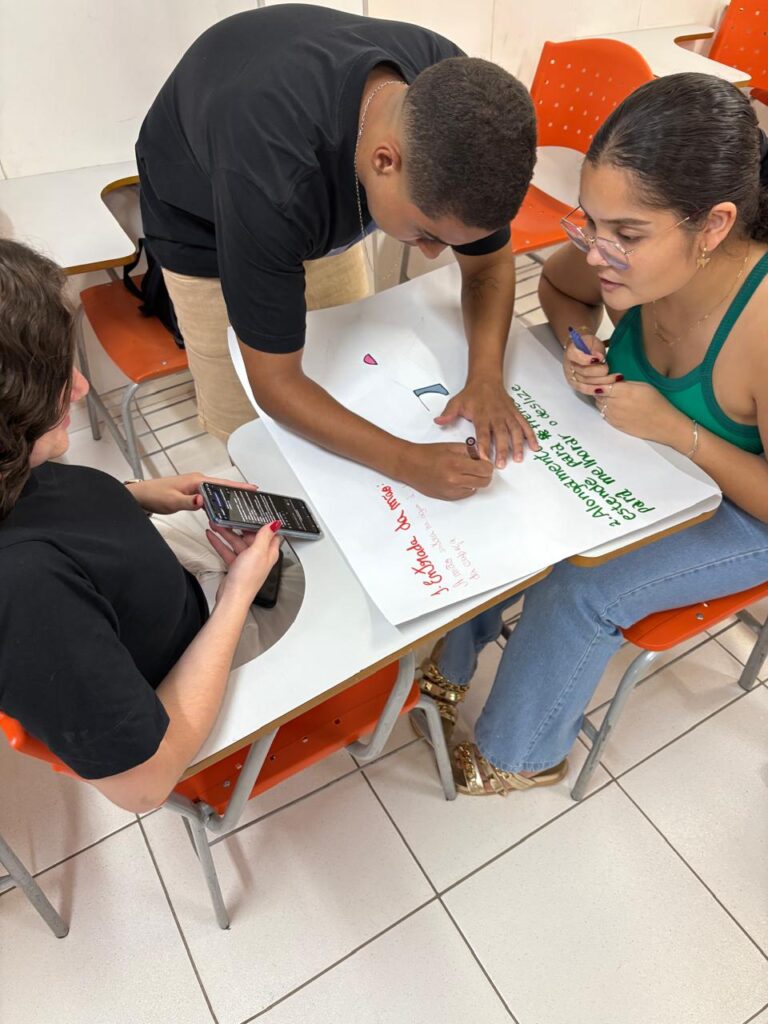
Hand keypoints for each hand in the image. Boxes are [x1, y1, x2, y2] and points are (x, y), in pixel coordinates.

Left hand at [126, 473, 257, 514]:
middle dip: (239, 491)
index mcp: (196, 481)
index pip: (222, 483)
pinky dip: (217, 501)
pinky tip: (221, 508)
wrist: (140, 496)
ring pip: (216, 492)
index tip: (253, 488)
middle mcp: (197, 481)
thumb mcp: (172, 501)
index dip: (239, 486)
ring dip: (229, 497)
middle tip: (253, 496)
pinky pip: (209, 496)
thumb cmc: (154, 495)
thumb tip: (203, 501)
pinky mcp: (191, 493)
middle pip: (223, 486)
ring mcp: (195, 486)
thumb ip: (189, 502)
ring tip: (243, 503)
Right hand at [205, 521, 280, 602]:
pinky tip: (212, 535)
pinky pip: (227, 550)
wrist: (232, 597)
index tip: (255, 513)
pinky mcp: (235, 565)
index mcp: (268, 552)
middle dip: (238, 526)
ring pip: (236, 541)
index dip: (263, 523)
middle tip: (229, 516)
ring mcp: (246, 561)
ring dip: (226, 533)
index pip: (270, 533)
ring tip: (215, 523)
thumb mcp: (257, 552)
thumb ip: (264, 536)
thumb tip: (275, 523)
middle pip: (250, 536)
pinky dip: (220, 543)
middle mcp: (259, 556)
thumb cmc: (247, 579)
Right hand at [398, 441, 493, 499]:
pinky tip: (457, 478)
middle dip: (484, 474)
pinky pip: (466, 493)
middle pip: (484, 482)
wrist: (409, 464)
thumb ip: (470, 452)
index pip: (485, 469)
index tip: (483, 461)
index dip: (487, 464)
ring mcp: (451, 491)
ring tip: (465, 472)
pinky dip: (466, 486)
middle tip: (478, 467)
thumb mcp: (451, 446)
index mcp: (456, 464)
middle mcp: (454, 480)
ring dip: (475, 480)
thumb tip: (484, 458)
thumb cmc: (428, 453)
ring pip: (476, 488)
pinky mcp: (447, 497)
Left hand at [434, 378, 538, 467]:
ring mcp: (508, 415)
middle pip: (500, 434)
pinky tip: (535, 447)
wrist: (486, 379)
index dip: (483, 446)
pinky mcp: (516, 414)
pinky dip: (531, 435)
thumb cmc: (472, 394)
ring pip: (515, 430)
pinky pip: (525, 425)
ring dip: (518, 445)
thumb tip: (438, 421)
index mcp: (482, 415)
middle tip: (502, 464)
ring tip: (519, 458)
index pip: (482, 433)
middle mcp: (496, 416)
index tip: (484, 458)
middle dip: (502, 450)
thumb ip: (448, 413)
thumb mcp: (457, 402)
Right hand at [564, 334, 622, 395]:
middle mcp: (569, 366)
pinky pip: (585, 390)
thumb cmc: (588, 344)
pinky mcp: (576, 385)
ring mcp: (572, 377)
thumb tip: (600, 358)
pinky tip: (607, 388)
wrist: (581, 350)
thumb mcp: (593, 341)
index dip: (586, 359)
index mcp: (571, 351)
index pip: (575, 356)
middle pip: (583, 372)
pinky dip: (597, 390)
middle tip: (609, 368)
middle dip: (599, 371)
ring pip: (586, 383)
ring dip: (602, 382)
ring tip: (615, 378)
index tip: (599, 359)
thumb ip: (596, 348)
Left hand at [595, 380, 689, 445]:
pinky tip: (616, 407)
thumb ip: (624, 383)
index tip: (603, 379)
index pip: (600, 384)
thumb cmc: (657, 403)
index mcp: (623, 391)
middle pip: (597, 394)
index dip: (600, 381)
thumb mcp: (643, 386)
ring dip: (602, 399)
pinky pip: (603, 414)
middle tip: (608, 387)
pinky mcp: (614, 424)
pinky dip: (605, 409)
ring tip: (613, 397)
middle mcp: (615, 404)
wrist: (664, 425)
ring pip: (598, 404)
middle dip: (600, 389)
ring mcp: (613, 416)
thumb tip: (612, 382)